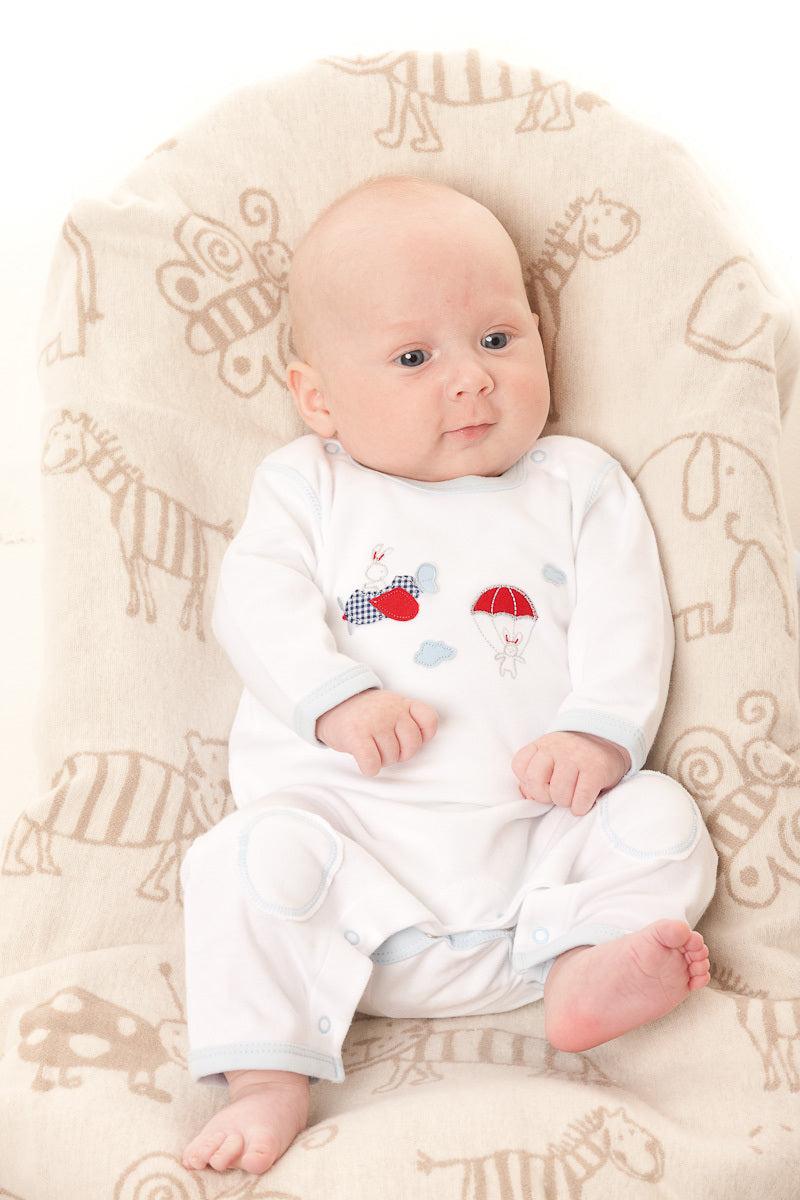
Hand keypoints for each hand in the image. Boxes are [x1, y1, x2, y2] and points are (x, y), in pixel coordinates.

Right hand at [316, 690, 438, 776]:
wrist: (331, 704)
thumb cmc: (365, 712)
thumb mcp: (390, 705)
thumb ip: (408, 717)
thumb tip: (422, 740)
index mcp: (402, 704)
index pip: (429, 719)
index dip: (424, 735)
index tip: (407, 738)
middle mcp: (391, 711)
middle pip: (412, 746)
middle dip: (400, 754)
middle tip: (385, 748)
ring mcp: (374, 722)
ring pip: (391, 758)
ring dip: (381, 761)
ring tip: (371, 748)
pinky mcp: (356, 735)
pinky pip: (372, 763)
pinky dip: (369, 768)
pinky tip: (364, 760)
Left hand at [511, 731, 629, 815]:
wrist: (607, 740)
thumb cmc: (572, 758)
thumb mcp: (549, 760)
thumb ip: (533, 778)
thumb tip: (528, 796)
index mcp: (541, 746)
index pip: (519, 765)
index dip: (529, 782)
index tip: (544, 783)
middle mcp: (556, 748)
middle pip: (535, 781)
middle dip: (545, 795)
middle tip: (557, 793)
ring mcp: (576, 758)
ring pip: (559, 793)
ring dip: (566, 802)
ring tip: (573, 795)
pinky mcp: (596, 770)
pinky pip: (581, 799)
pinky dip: (580, 807)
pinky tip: (583, 803)